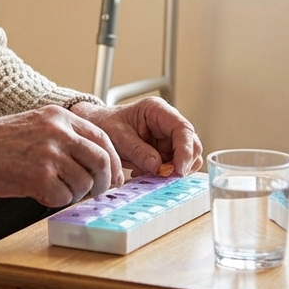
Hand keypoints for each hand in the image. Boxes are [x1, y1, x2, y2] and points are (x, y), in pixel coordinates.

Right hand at [0, 105, 124, 207]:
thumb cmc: (0, 142)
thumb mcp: (37, 124)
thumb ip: (66, 137)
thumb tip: (99, 164)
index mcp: (60, 117)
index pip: (102, 139)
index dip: (114, 161)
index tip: (115, 176)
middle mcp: (58, 132)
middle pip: (101, 161)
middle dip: (104, 182)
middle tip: (97, 192)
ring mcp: (49, 154)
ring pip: (84, 183)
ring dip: (73, 193)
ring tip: (54, 188)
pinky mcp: (39, 177)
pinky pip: (63, 197)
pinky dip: (55, 200)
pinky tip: (39, 192)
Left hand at [70, 97, 202, 177]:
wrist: (96, 128)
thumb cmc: (105, 125)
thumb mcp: (118, 137)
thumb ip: (138, 150)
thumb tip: (160, 167)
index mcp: (158, 111)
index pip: (183, 129)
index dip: (186, 150)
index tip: (180, 170)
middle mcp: (168, 124)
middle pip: (192, 145)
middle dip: (182, 163)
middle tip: (165, 177)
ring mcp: (168, 139)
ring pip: (186, 159)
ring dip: (172, 171)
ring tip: (147, 174)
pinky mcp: (164, 152)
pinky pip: (172, 167)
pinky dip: (162, 175)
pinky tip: (143, 173)